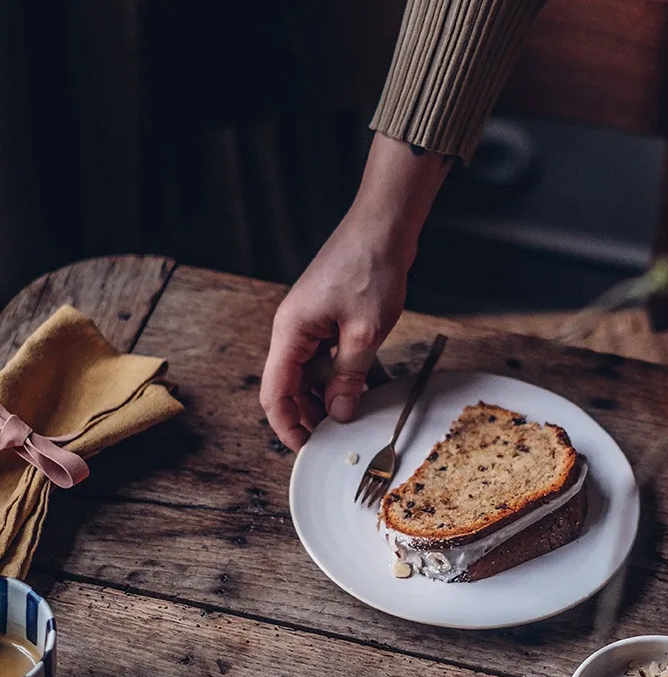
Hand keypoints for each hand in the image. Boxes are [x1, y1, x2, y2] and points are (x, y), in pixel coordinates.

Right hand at [260, 135, 450, 449]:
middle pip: (290, 387)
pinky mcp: (331, 318)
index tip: (307, 450)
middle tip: (336, 440)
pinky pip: (330, 357)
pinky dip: (345, 375)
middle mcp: (294, 329)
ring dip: (330, 397)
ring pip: (312, 374)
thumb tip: (338, 414)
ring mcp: (312, 323)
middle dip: (310, 416)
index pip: (274, 393)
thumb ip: (348, 377)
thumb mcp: (364, 332)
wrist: (385, 225)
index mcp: (290, 332)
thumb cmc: (370, 268)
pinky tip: (368, 388)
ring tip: (354, 417)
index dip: (287, 426)